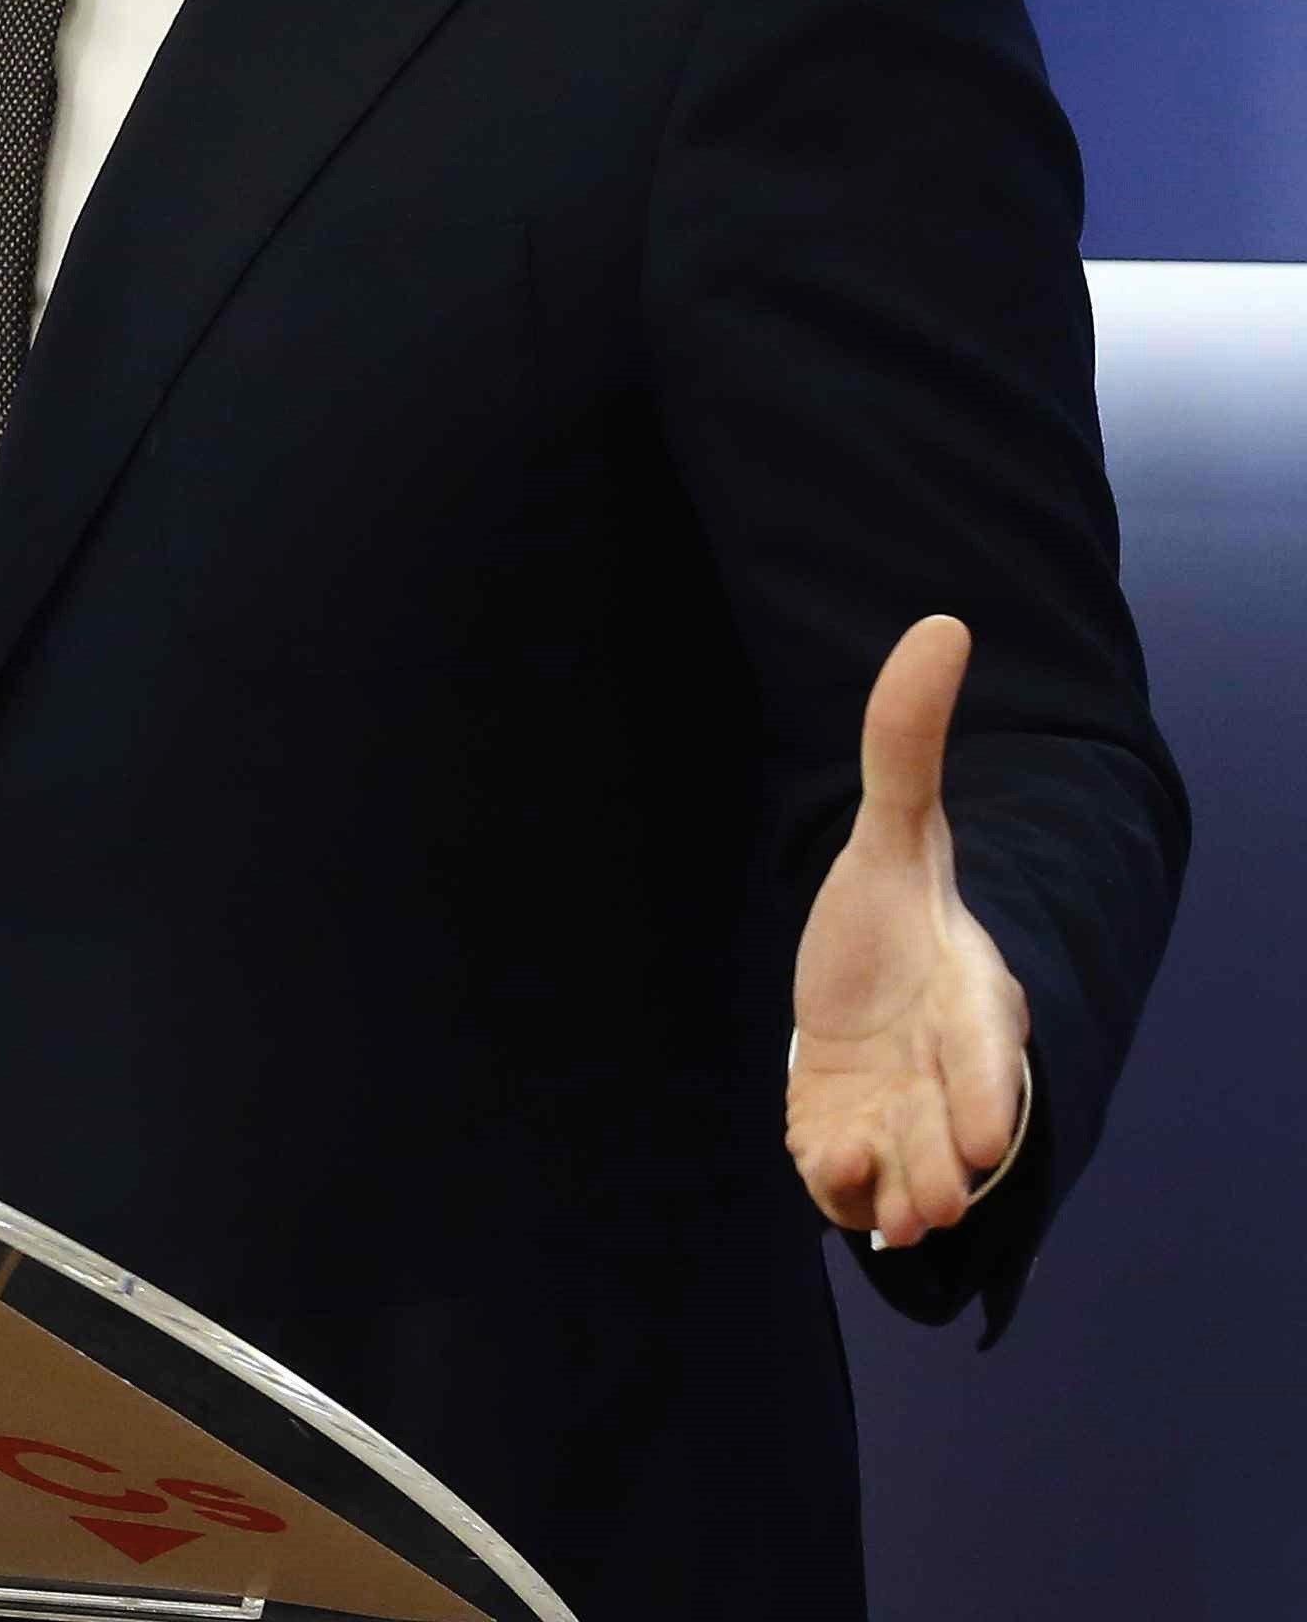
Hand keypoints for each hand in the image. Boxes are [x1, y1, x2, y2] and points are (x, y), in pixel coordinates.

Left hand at [787, 613, 1033, 1249]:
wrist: (852, 996)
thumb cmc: (889, 918)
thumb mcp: (892, 831)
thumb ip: (908, 744)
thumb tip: (941, 622)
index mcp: (974, 1000)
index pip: (992, 1052)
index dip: (992, 1094)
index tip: (990, 1137)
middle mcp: (948, 1072)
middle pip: (958, 1138)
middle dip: (945, 1173)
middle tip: (925, 1199)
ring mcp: (905, 1118)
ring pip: (909, 1176)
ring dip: (895, 1195)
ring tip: (878, 1200)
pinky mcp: (854, 1148)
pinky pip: (848, 1186)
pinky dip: (837, 1189)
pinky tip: (830, 1168)